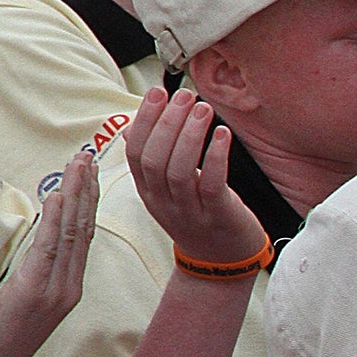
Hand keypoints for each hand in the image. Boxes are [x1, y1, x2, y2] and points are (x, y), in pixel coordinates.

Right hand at [124, 87, 268, 267]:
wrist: (221, 264)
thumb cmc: (198, 215)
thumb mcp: (169, 190)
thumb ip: (155, 158)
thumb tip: (134, 124)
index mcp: (149, 192)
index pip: (136, 153)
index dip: (145, 121)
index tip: (157, 91)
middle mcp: (164, 202)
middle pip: (155, 159)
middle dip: (167, 122)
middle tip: (184, 94)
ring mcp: (190, 212)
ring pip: (180, 171)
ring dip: (190, 135)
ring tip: (203, 108)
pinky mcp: (217, 217)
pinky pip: (212, 185)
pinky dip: (216, 157)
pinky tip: (223, 134)